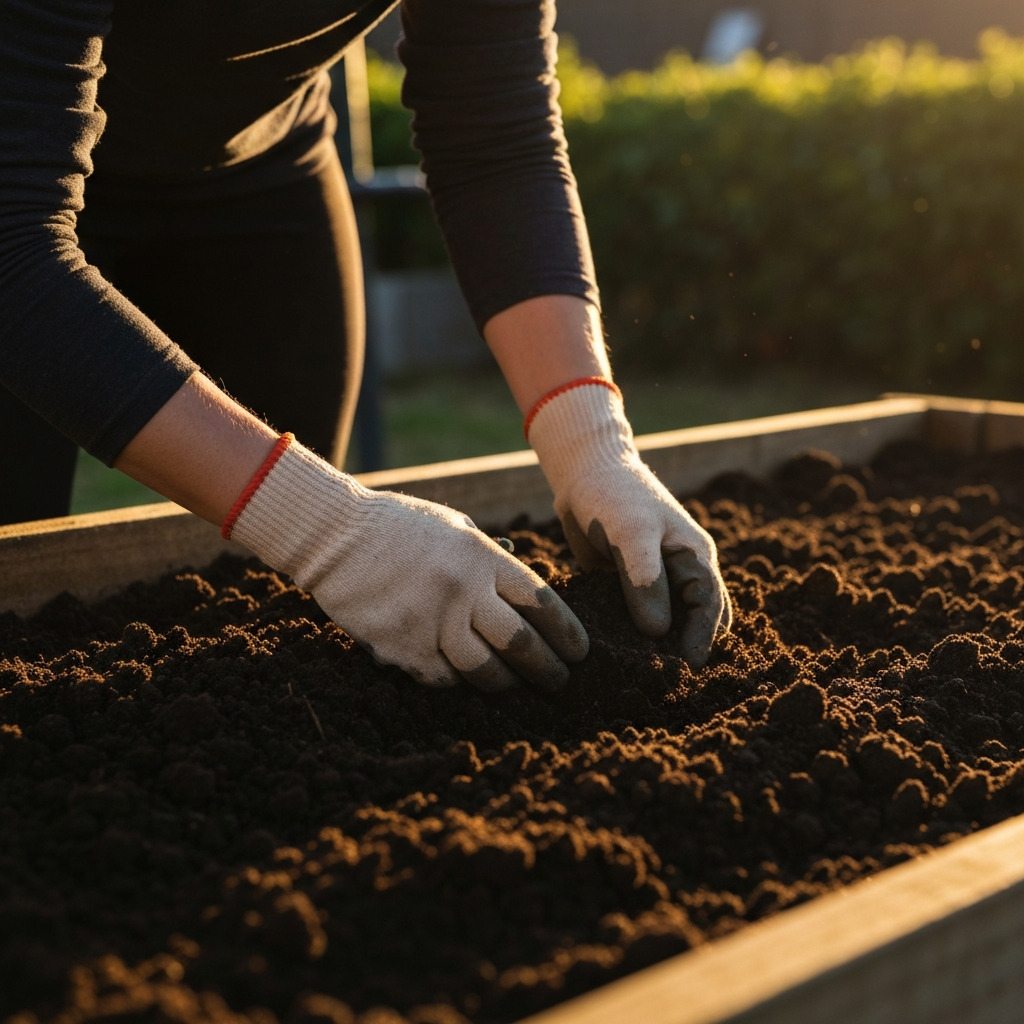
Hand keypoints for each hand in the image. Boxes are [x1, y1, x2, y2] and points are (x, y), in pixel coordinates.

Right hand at [226, 436, 588, 690]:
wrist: (334, 536)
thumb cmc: (398, 527)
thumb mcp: (453, 527)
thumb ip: (490, 557)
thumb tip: (524, 592)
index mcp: (482, 558)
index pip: (540, 602)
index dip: (566, 631)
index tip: (579, 651)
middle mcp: (463, 591)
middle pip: (521, 643)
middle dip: (548, 668)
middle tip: (560, 680)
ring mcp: (432, 622)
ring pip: (485, 670)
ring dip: (507, 684)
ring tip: (517, 686)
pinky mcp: (403, 648)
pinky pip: (444, 679)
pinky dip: (460, 682)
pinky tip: (468, 680)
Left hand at [528, 380, 730, 667]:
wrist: (583, 473)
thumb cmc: (614, 494)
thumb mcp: (631, 531)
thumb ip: (644, 578)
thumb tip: (658, 631)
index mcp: (695, 556)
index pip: (709, 605)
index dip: (701, 637)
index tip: (688, 667)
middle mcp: (680, 572)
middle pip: (693, 620)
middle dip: (685, 649)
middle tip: (669, 684)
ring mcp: (654, 580)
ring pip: (666, 623)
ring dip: (658, 648)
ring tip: (645, 679)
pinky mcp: (625, 586)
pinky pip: (634, 618)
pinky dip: (632, 637)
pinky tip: (617, 658)